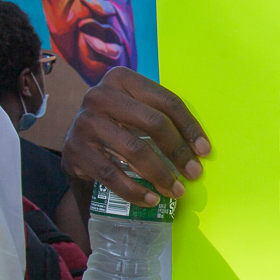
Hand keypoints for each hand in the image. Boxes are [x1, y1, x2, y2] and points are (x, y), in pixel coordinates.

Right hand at [62, 67, 209, 204]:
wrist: (79, 148)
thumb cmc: (120, 127)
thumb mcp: (137, 112)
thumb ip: (162, 117)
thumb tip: (201, 148)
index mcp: (121, 79)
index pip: (167, 101)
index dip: (190, 127)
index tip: (205, 151)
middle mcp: (100, 95)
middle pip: (154, 123)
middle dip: (179, 151)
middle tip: (194, 174)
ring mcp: (84, 122)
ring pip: (135, 149)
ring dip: (161, 174)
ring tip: (176, 190)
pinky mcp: (74, 150)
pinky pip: (112, 174)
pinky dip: (135, 190)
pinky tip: (151, 200)